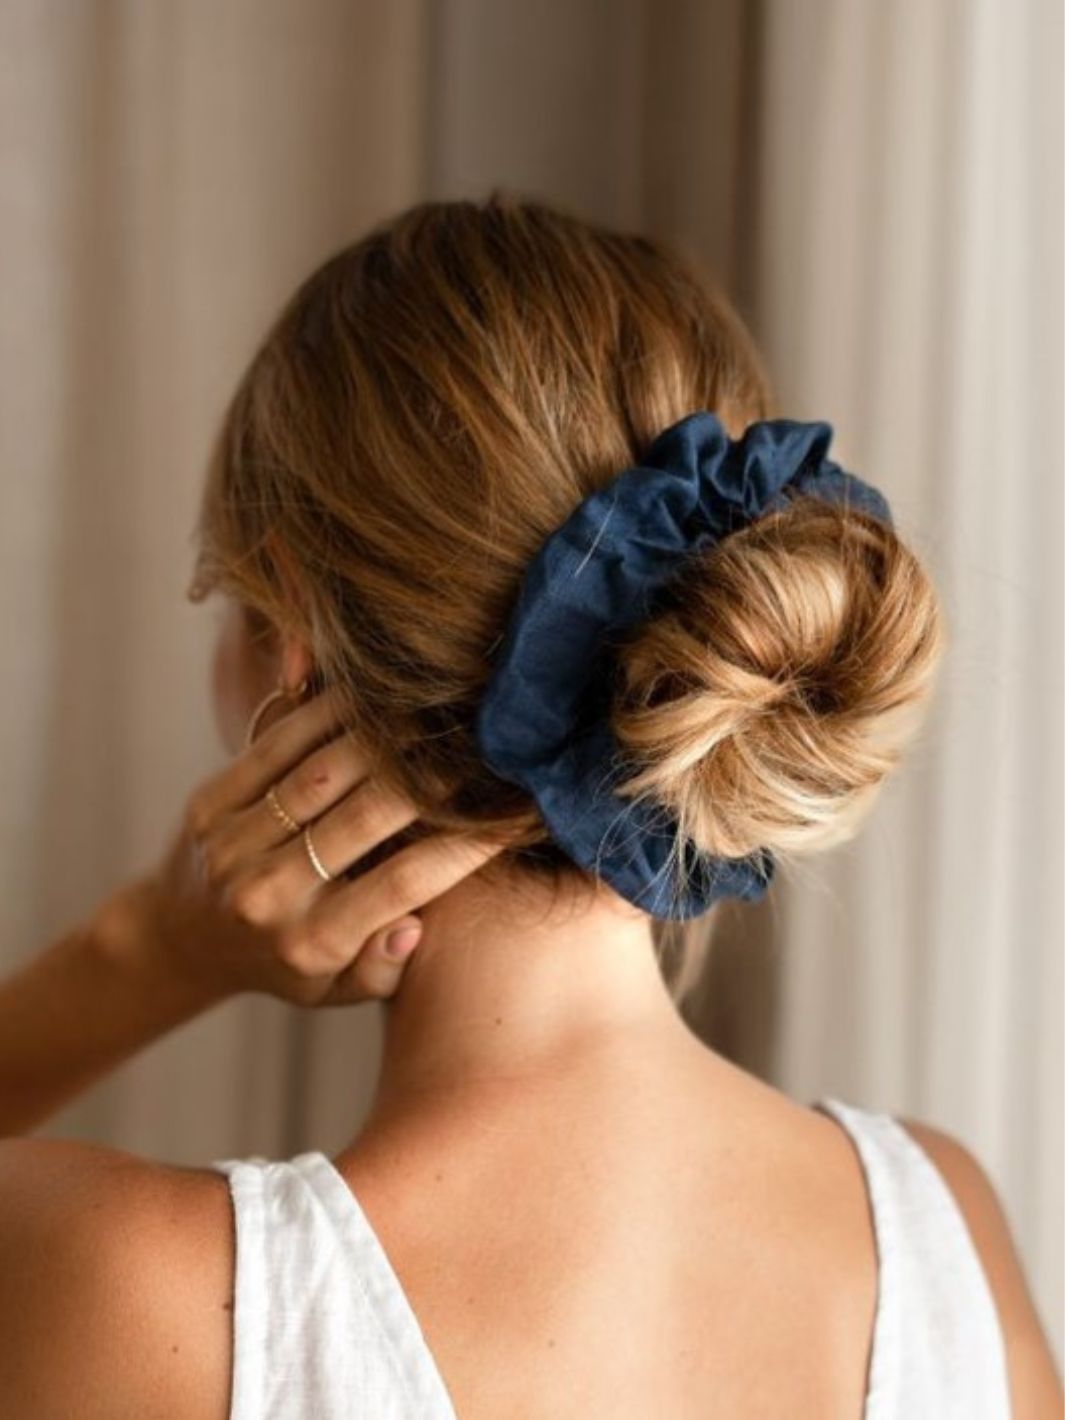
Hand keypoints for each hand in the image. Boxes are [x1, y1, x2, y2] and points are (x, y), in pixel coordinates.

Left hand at [124, 685, 503, 1006]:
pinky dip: (329, 717)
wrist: (180, 938)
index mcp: (311, 943)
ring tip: (440, 715)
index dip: (466, 845)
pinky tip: (376, 697)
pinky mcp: (211, 802)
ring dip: (389, 737)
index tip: (518, 814)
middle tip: (487, 747)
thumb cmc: (283, 962)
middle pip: (368, 817)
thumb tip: (412, 928)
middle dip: (436, 777)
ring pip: (325, 772)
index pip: (404, 884)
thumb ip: (380, 970)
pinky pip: (278, 747)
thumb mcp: (333, 990)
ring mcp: (234, 844)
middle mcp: (268, 894)